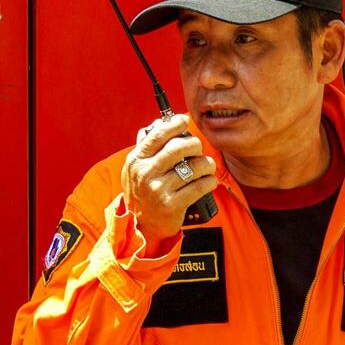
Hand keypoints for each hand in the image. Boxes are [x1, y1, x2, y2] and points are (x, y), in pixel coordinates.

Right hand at [120, 113, 217, 244]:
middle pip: (179, 147)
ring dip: (207, 164)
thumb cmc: (142, 191)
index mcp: (136, 160)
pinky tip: (209, 181)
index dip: (174, 124)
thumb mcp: (135, 168)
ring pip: (194, 166)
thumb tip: (161, 122)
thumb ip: (146, 146)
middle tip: (198, 149)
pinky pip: (200, 186)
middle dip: (195, 144)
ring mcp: (159, 190)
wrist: (141, 225)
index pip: (157, 135)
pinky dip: (210, 181)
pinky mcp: (172, 205)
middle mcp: (146, 173)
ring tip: (207, 167)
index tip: (184, 119)